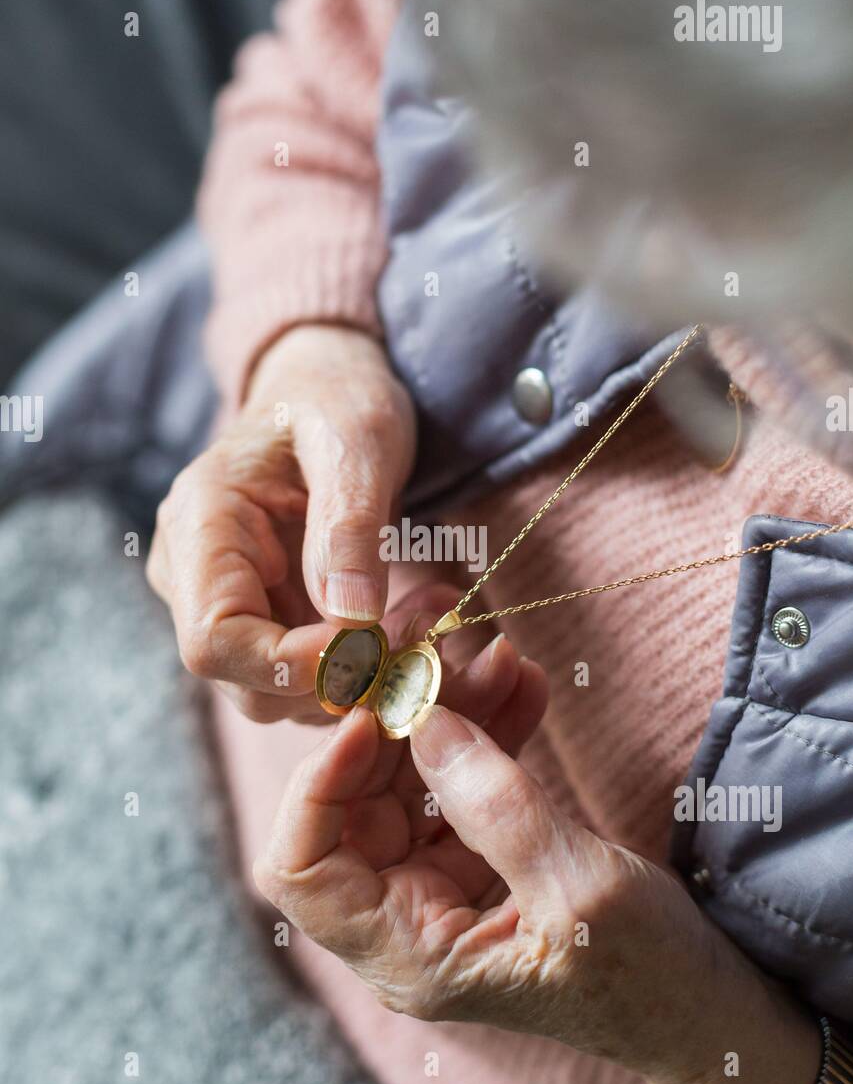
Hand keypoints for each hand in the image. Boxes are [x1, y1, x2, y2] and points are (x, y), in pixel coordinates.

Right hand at [147, 324, 415, 723]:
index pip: (214, 642)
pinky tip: (411, 624)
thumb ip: (350, 527)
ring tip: (427, 619)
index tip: (373, 648)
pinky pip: (307, 676)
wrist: (328, 390)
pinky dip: (364, 668)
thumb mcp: (358, 441)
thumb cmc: (338, 399)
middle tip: (422, 635)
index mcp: (199, 524)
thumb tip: (352, 620)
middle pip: (246, 681)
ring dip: (360, 679)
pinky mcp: (263, 621)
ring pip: (281, 693)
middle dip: (339, 677)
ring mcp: (224, 603)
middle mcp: (193, 575)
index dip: (291, 666)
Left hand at [255, 678, 821, 1083]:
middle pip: (352, 809)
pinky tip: (521, 687)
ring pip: (406, 785)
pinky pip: (458, 786)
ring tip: (500, 661)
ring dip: (448, 718)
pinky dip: (485, 736)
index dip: (317, 788)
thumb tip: (423, 721)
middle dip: (397, 727)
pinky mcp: (477, 863)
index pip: (300, 870)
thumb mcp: (578, 890)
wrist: (707, 1007)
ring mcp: (437, 891)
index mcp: (408, 956)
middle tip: (446, 660)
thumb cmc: (648, 977)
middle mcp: (405, 925)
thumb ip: (495, 807)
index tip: (372, 719)